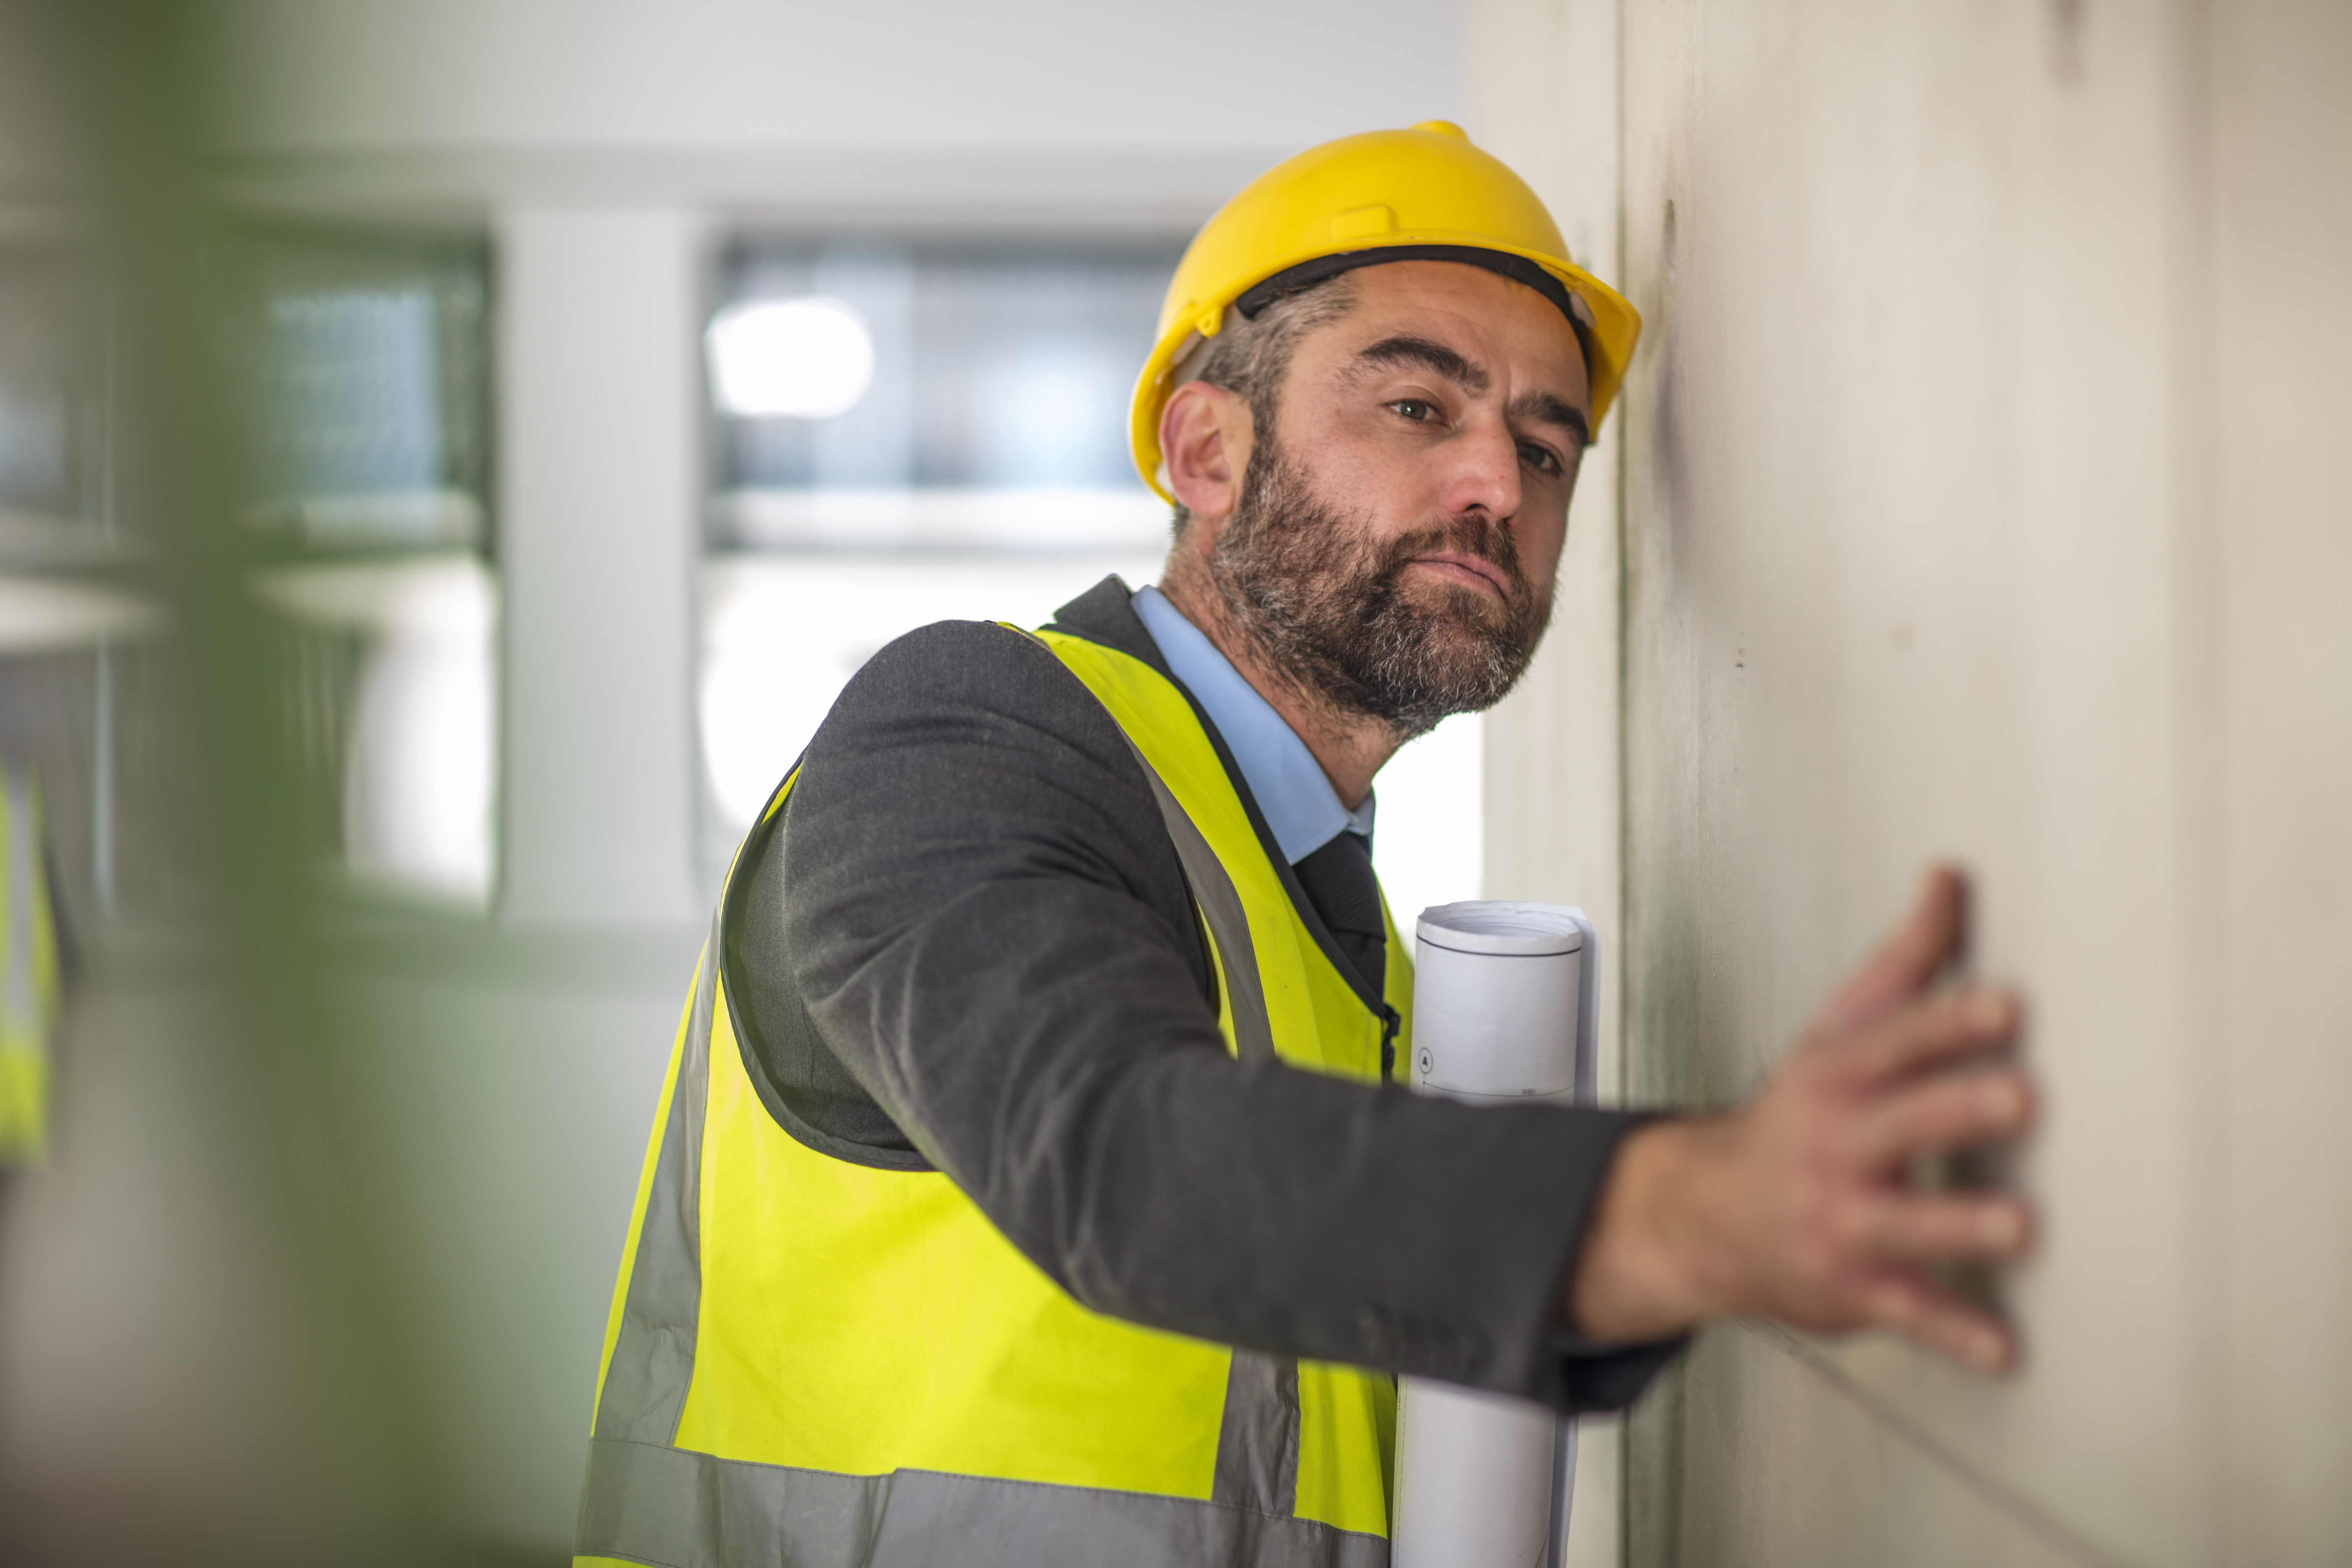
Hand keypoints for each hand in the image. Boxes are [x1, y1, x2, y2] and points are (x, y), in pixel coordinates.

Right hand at [1568, 866, 2034, 1371]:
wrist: (1705, 1218)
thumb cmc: (1795, 1118)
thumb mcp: (1835, 1032)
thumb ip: (1904, 960)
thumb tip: (1950, 876)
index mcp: (1838, 1077)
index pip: (1895, 1042)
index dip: (1948, 1021)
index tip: (2005, 1004)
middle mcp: (1836, 1145)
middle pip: (1900, 1121)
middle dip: (1956, 1110)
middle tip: (2019, 1097)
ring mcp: (1841, 1219)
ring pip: (1904, 1223)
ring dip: (1960, 1228)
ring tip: (2018, 1228)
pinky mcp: (1853, 1287)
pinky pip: (1906, 1313)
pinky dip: (1952, 1336)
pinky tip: (2001, 1351)